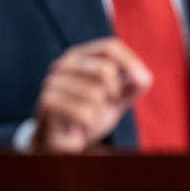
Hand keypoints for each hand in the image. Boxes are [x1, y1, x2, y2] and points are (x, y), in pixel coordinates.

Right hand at [32, 37, 151, 152]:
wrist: (61, 144)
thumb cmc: (92, 114)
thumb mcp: (119, 97)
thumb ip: (136, 84)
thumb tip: (142, 77)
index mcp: (79, 55)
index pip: (111, 47)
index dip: (130, 63)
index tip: (139, 83)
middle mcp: (63, 64)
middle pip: (105, 69)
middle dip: (115, 91)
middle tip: (108, 104)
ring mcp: (52, 82)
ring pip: (95, 93)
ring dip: (100, 111)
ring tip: (90, 117)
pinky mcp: (47, 103)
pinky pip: (83, 112)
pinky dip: (90, 123)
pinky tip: (80, 127)